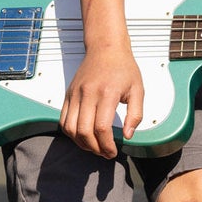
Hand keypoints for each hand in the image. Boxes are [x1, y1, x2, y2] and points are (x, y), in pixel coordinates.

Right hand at [60, 41, 143, 156]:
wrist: (106, 48)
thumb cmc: (123, 68)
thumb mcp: (138, 89)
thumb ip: (135, 115)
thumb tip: (127, 135)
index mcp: (108, 93)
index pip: (102, 127)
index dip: (106, 145)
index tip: (112, 152)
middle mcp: (89, 93)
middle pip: (84, 130)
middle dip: (94, 148)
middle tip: (104, 153)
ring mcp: (76, 94)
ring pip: (70, 128)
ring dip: (81, 143)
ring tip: (93, 147)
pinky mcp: (68, 94)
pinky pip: (63, 119)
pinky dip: (70, 133)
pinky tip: (82, 137)